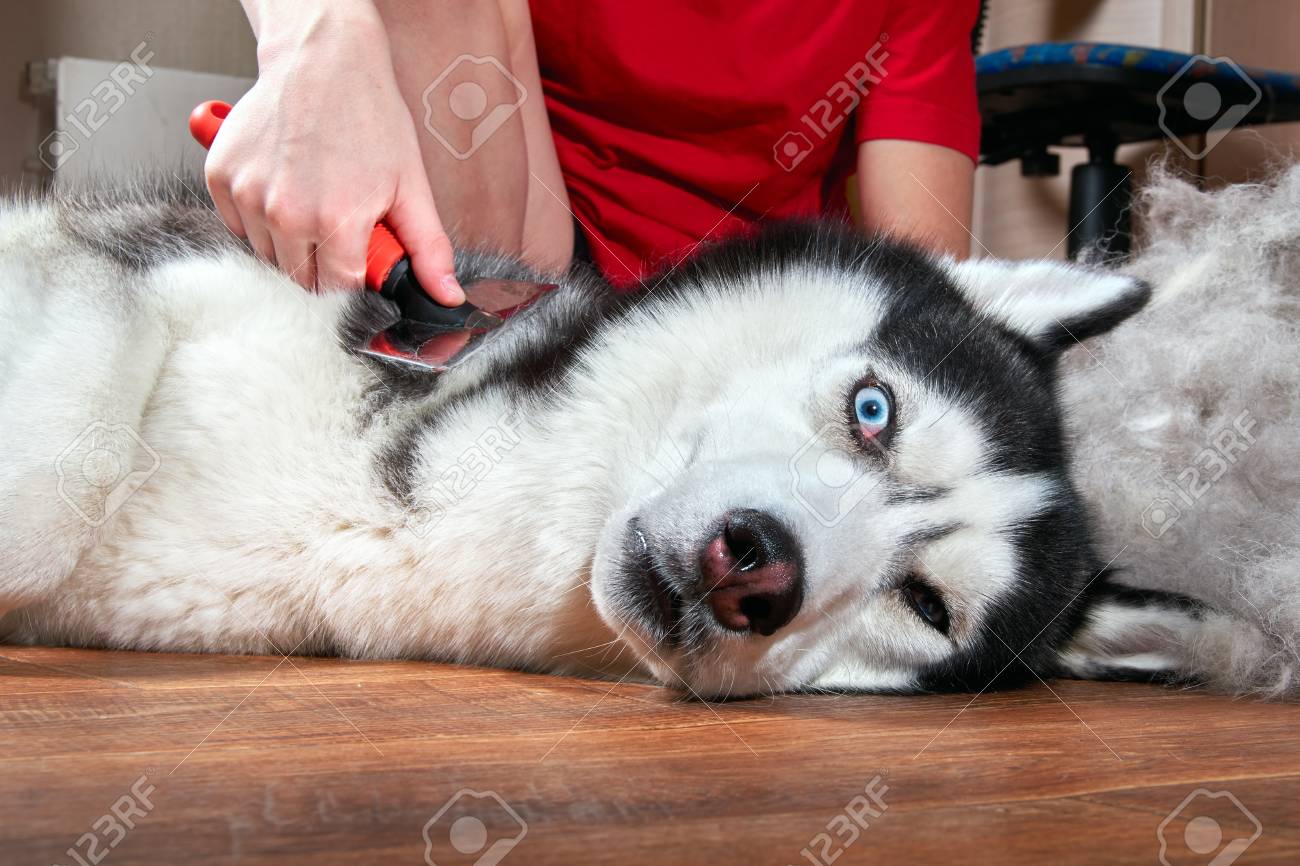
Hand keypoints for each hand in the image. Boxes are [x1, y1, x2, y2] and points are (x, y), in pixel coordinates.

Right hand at [205, 0, 463, 303]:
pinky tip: (284, 184)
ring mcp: (247, 194)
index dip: (355, 277)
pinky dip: (259, 217)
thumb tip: (446, 295)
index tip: (361, 254)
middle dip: (324, 263)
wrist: (321, 60)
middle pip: (301, 279)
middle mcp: (284, 213)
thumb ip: (428, 248)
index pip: (339, 291)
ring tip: (312, 196)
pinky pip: (238, 225)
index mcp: (335, 220)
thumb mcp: (410, 184)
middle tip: (339, 220)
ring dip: (290, 241)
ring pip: (268, 255)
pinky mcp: (220, 177)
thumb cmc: (367, 115)